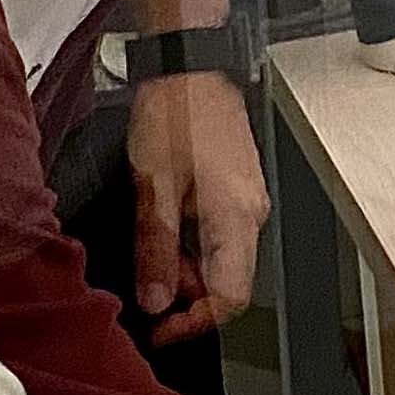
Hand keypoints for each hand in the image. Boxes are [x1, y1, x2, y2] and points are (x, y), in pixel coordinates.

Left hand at [129, 67, 270, 343]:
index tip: (160, 328)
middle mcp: (250, 211)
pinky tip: (164, 221)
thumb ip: (155, 248)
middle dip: (184, 292)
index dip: (193, 322)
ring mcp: (247, 198)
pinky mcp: (238, 186)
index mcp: (235, 216)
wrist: (191, 66)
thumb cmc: (176, 113)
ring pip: (222, 256)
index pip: (230, 296)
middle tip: (144, 281)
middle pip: (228, 279)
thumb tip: (154, 299)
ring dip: (184, 266)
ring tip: (148, 243)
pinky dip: (192, 241)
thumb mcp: (153, 187)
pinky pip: (221, 232)